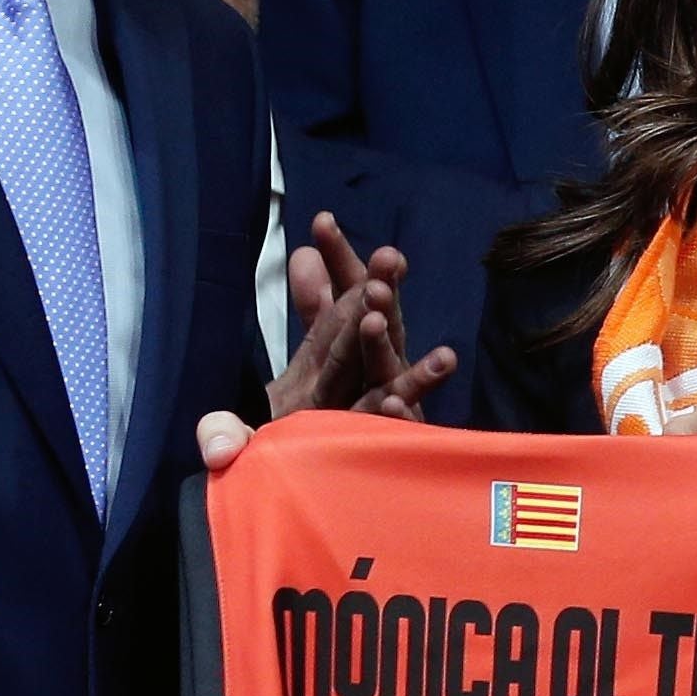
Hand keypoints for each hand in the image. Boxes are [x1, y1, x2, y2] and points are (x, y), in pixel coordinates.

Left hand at [267, 213, 459, 424]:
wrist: (348, 473)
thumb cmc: (338, 407)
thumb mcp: (320, 348)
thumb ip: (314, 304)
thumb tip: (302, 253)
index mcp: (356, 341)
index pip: (346, 294)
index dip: (337, 260)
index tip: (321, 222)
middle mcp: (373, 367)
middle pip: (375, 327)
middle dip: (378, 292)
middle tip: (384, 257)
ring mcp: (382, 404)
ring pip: (383, 373)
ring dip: (383, 346)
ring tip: (378, 317)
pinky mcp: (388, 444)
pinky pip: (388, 431)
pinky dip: (394, 416)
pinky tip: (391, 403)